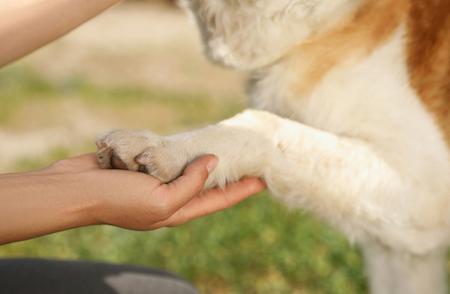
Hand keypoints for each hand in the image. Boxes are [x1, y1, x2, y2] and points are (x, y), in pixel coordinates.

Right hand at [46, 153, 265, 229]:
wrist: (74, 189)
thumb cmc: (117, 199)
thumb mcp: (161, 199)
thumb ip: (191, 183)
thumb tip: (213, 162)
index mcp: (177, 210)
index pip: (219, 200)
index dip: (242, 190)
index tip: (264, 179)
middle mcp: (169, 196)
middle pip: (206, 184)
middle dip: (228, 175)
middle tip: (249, 161)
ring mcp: (155, 180)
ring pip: (187, 167)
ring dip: (206, 158)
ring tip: (228, 147)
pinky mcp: (142, 164)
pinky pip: (167, 156)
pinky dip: (180, 148)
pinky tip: (193, 140)